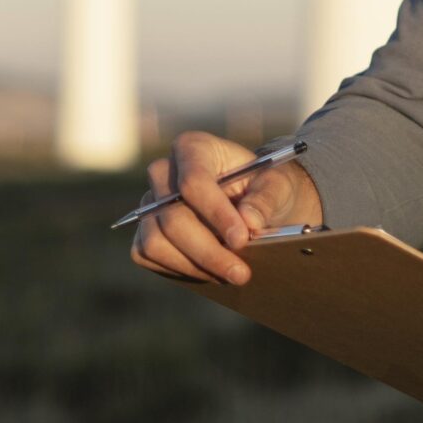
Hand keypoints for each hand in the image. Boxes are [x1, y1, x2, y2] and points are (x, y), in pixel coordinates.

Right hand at [127, 130, 324, 285]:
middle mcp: (163, 172)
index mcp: (193, 148)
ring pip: (156, 242)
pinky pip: (148, 255)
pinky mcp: (144, 229)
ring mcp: (150, 203)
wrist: (252, 204)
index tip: (241, 240)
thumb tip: (249, 222)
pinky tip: (210, 272)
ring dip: (195, 265)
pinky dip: (179, 269)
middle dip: (208, 252)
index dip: (216, 214)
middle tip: (241, 273)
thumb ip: (266, 199)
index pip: (193, 182)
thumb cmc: (263, 188)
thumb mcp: (277, 185)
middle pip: (173, 218)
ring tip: (229, 274)